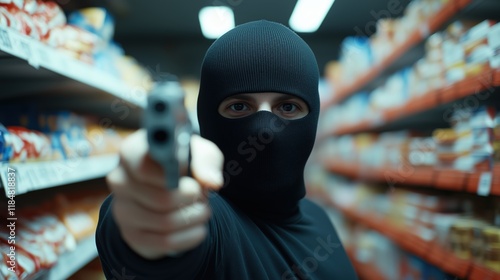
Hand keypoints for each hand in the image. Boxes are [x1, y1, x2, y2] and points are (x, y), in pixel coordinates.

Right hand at [106, 129, 223, 259]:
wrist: (173, 189)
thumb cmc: (185, 164)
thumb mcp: (199, 153)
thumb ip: (206, 161)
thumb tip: (211, 182)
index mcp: (132, 152)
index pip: (145, 167)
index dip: (174, 175)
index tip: (191, 177)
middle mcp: (119, 180)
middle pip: (161, 199)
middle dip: (192, 199)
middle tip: (202, 195)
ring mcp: (122, 209)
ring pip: (165, 222)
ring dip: (195, 217)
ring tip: (203, 209)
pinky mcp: (131, 235)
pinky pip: (166, 242)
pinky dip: (191, 236)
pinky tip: (198, 226)